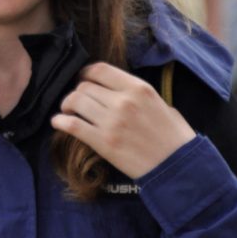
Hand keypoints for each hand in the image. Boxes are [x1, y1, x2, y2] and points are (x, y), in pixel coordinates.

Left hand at [51, 62, 195, 178]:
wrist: (179, 168)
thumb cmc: (175, 137)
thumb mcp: (162, 104)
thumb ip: (138, 95)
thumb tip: (118, 91)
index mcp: (138, 88)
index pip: (100, 69)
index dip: (86, 73)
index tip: (83, 79)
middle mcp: (123, 101)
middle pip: (84, 86)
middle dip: (78, 92)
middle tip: (77, 101)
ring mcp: (112, 122)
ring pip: (75, 101)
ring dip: (67, 105)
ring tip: (67, 110)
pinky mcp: (103, 142)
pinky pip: (73, 125)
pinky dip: (60, 121)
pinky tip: (58, 122)